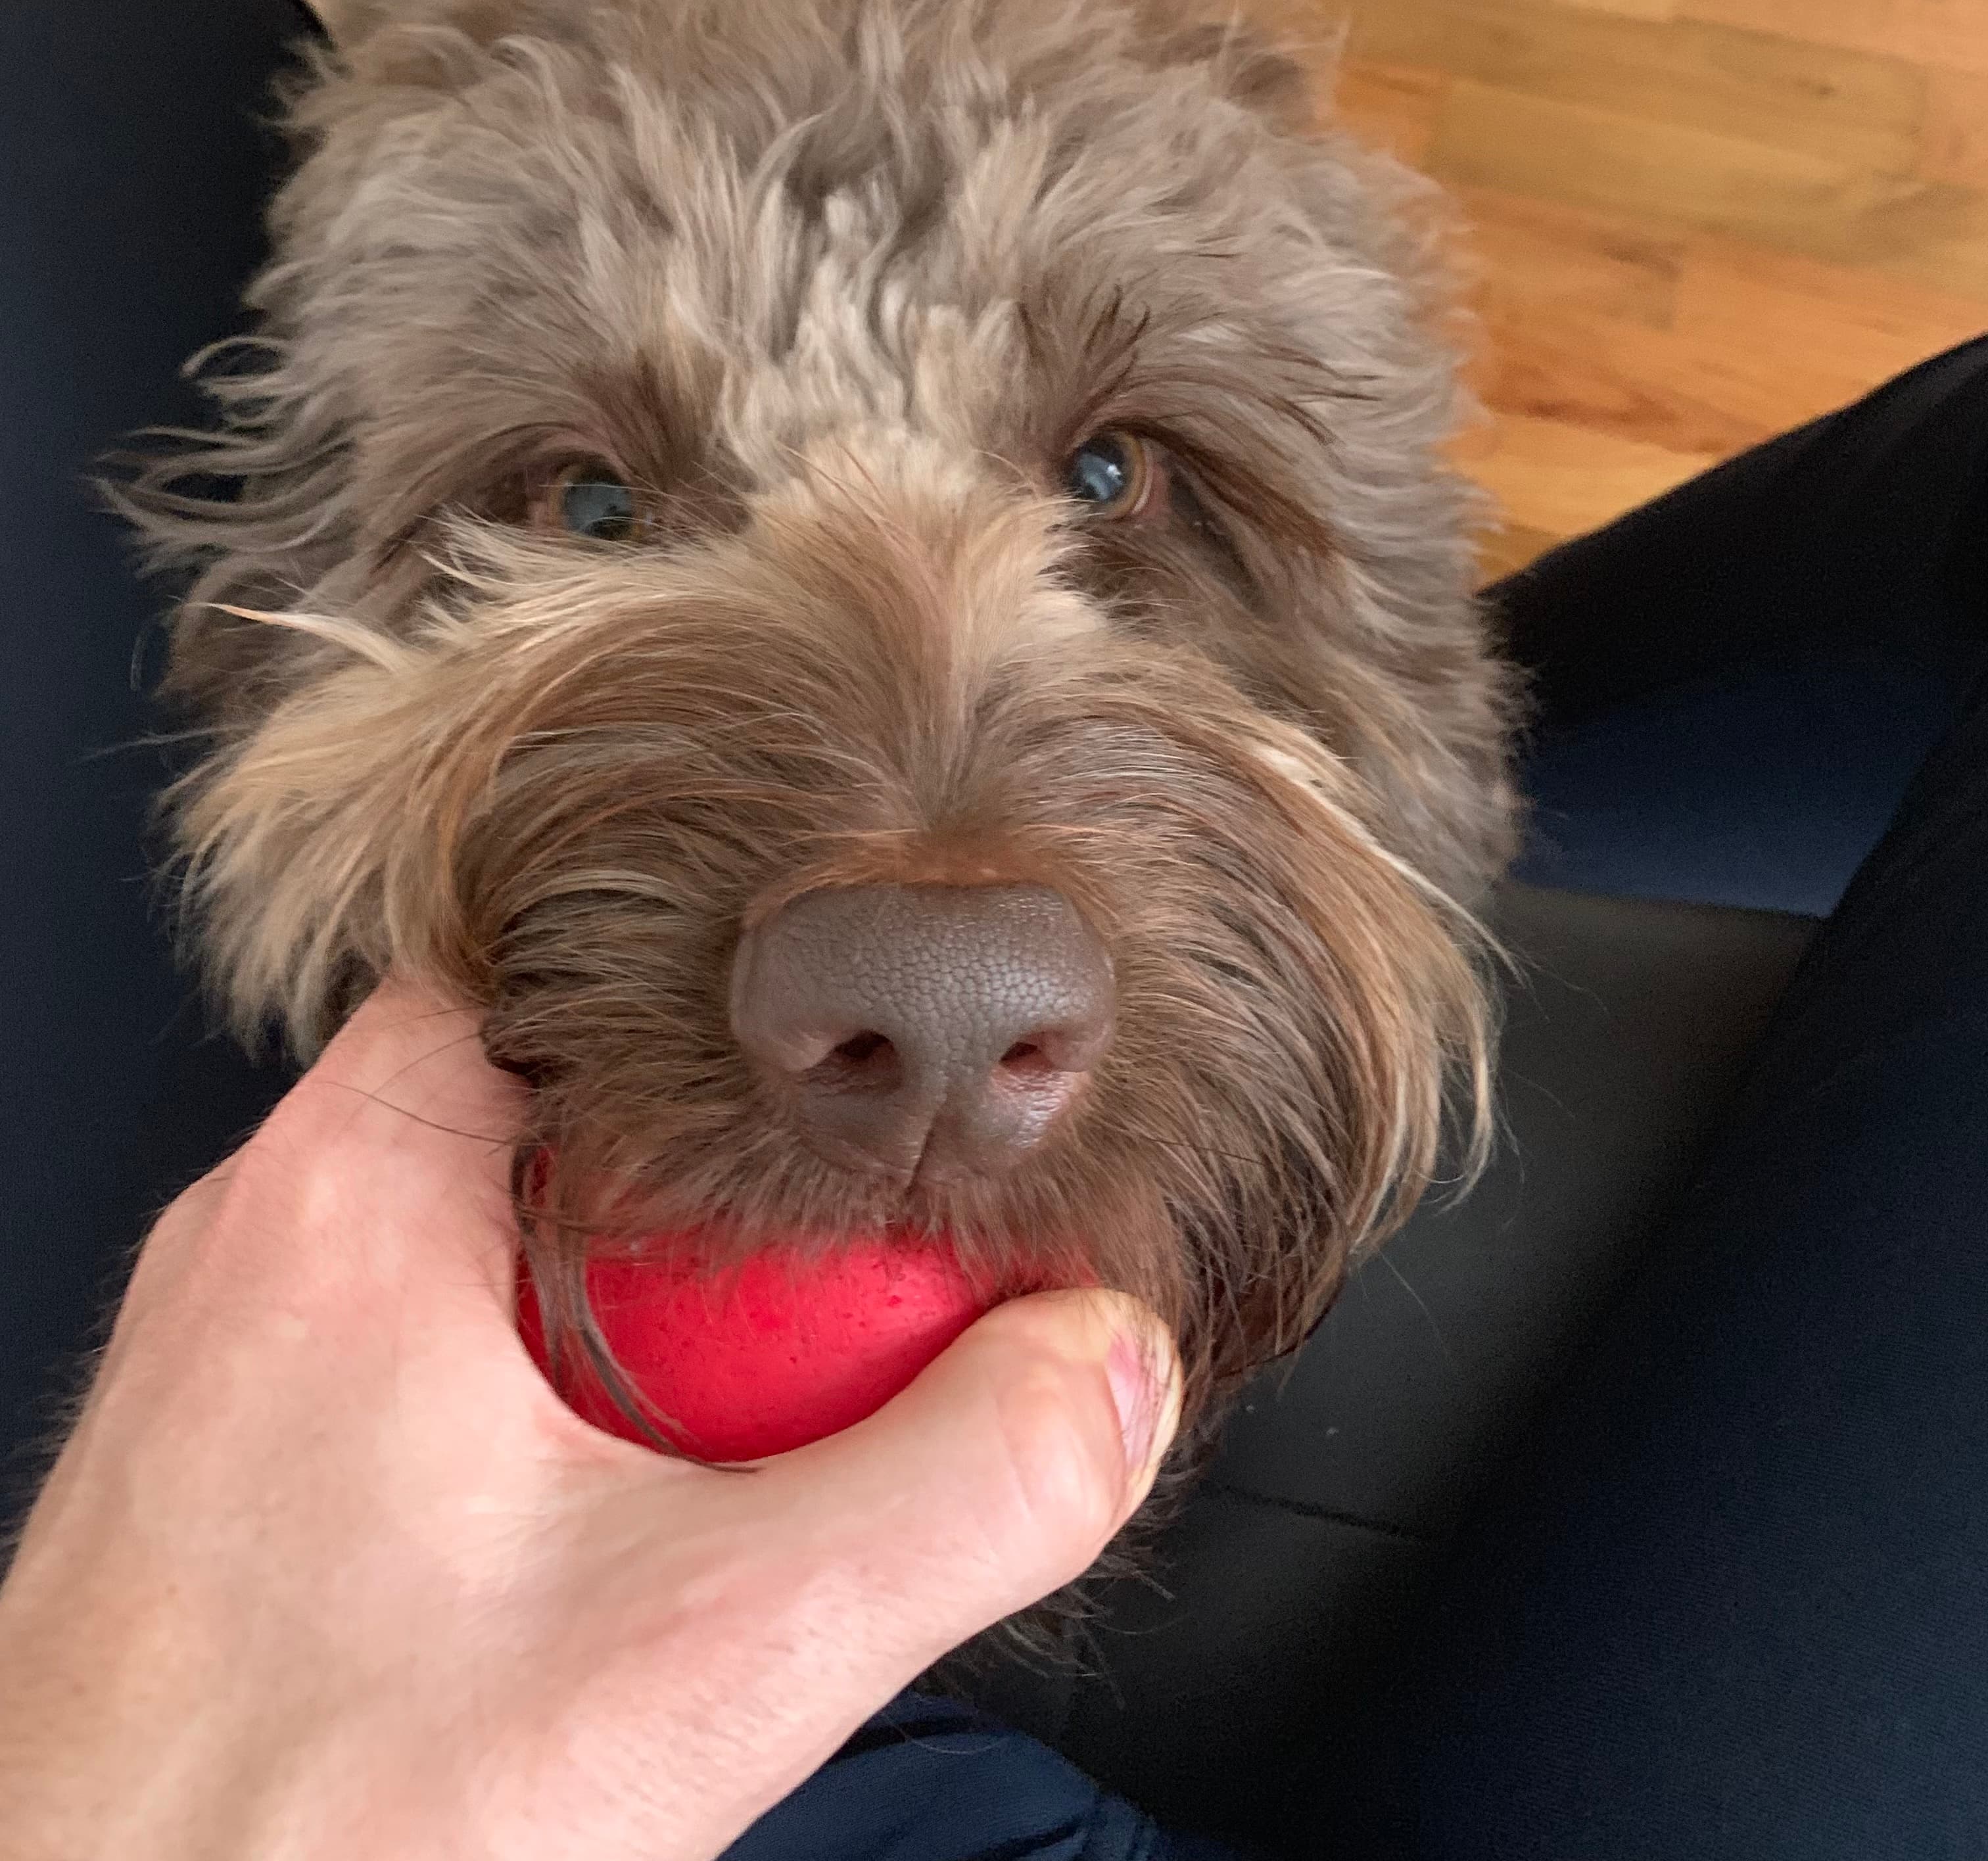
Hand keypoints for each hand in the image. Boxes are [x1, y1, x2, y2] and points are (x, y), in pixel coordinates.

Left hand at [0, 980, 1179, 1860]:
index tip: (876, 1058)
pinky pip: (451, 1355)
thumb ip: (945, 1498)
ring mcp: (257, 1350)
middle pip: (576, 1110)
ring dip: (654, 1319)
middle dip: (733, 1196)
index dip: (752, 994)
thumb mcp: (695, 1658)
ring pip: (519, 1242)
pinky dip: (568, 1407)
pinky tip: (633, 1518)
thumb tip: (1107, 1374)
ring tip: (755, 1417)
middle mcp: (281, 1232)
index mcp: (355, 1182)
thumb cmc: (277, 1835)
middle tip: (853, 1283)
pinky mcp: (253, 1460)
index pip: (585, 958)